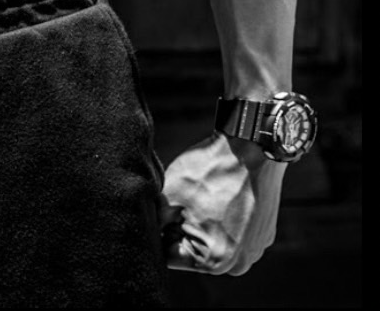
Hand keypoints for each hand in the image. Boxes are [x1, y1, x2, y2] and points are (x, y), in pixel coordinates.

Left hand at [160, 132, 284, 275]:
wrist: (252, 147)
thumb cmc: (210, 170)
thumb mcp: (170, 195)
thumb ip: (157, 223)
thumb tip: (149, 237)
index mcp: (214, 261)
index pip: (170, 255)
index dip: (161, 229)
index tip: (168, 207)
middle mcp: (238, 265)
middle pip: (193, 250)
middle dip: (183, 226)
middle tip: (188, 198)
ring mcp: (254, 250)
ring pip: (212, 240)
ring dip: (203, 222)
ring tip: (207, 194)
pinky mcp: (263, 235)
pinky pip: (232, 232)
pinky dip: (224, 217)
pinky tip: (224, 195)